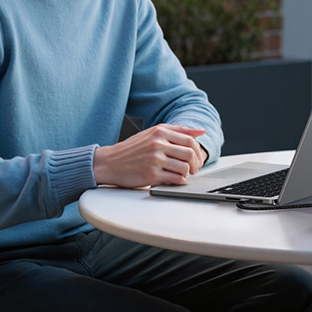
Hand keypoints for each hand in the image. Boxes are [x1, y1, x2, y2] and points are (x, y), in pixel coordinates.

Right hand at [93, 124, 208, 187]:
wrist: (109, 163)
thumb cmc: (133, 148)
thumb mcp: (153, 133)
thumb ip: (178, 130)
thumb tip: (201, 131)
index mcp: (160, 132)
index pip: (189, 140)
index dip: (197, 151)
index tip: (196, 158)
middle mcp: (157, 144)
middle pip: (189, 154)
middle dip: (195, 163)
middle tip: (193, 168)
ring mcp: (154, 160)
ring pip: (184, 167)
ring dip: (187, 173)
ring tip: (182, 174)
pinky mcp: (151, 175)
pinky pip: (175, 179)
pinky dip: (179, 181)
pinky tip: (174, 179)